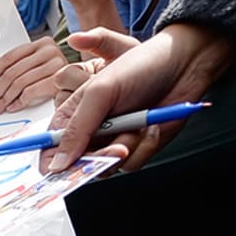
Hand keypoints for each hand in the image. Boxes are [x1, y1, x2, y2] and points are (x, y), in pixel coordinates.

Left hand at [0, 37, 70, 113]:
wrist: (86, 83)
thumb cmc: (58, 77)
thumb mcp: (40, 66)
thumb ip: (22, 67)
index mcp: (41, 43)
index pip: (10, 56)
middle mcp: (49, 50)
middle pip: (13, 71)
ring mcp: (56, 64)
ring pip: (19, 83)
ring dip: (4, 99)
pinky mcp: (59, 80)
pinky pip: (31, 91)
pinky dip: (18, 102)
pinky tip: (12, 108)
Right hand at [44, 23, 234, 172]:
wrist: (184, 65)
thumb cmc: (140, 67)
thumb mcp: (100, 93)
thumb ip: (76, 130)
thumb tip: (57, 163)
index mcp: (72, 115)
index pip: (50, 148)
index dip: (52, 162)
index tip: (61, 170)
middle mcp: (89, 132)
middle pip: (76, 165)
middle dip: (98, 157)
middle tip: (118, 145)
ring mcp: (111, 141)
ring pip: (105, 168)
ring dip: (125, 147)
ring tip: (139, 123)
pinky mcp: (134, 148)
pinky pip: (130, 165)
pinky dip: (144, 147)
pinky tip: (151, 127)